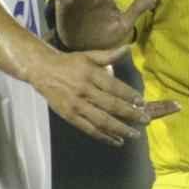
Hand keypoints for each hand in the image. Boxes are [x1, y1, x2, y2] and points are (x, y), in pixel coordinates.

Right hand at [28, 45, 179, 145]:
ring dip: (119, 129)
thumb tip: (128, 47)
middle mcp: (84, 90)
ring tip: (134, 135)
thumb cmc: (69, 63)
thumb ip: (109, 55)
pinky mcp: (69, 116)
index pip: (113, 87)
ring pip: (101, 120)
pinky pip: (89, 129)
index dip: (129, 95)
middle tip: (145, 120)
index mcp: (90, 74)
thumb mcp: (89, 55)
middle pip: (110, 105)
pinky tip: (116, 141)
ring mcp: (76, 105)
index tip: (142, 102)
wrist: (42, 71)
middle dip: (130, 114)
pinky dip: (103, 136)